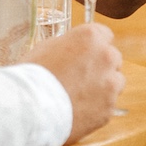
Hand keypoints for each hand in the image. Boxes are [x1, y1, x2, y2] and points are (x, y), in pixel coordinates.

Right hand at [24, 23, 123, 145]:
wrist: (30, 109)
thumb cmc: (32, 75)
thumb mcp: (47, 47)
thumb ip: (69, 46)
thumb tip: (74, 50)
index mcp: (91, 37)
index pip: (105, 35)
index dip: (93, 46)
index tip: (86, 54)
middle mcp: (106, 57)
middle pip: (112, 59)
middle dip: (100, 66)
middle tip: (80, 77)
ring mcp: (110, 85)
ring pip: (115, 83)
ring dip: (103, 87)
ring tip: (79, 96)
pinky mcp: (109, 109)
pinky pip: (107, 105)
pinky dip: (96, 108)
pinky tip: (78, 110)